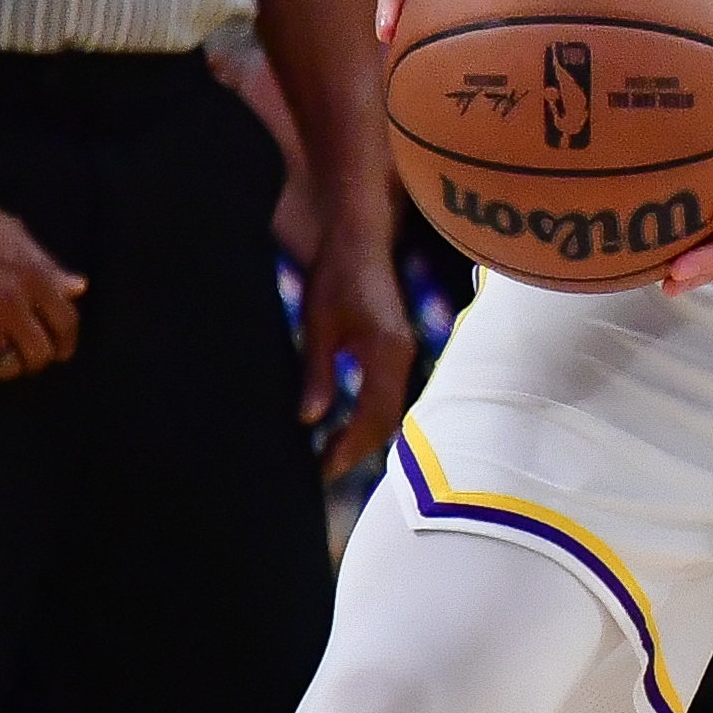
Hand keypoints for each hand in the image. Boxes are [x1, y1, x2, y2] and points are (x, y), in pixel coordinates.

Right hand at [0, 175, 85, 395]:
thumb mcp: (18, 236)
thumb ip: (48, 267)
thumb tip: (78, 288)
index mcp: (36, 276)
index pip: (66, 322)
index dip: (66, 342)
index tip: (60, 351)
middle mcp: (15, 302)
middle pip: (40, 351)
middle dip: (36, 360)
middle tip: (26, 360)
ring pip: (7, 365)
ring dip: (6, 371)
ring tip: (1, 368)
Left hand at [301, 237, 418, 479]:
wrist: (358, 240)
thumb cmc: (336, 276)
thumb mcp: (318, 326)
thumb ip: (317, 373)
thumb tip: (310, 420)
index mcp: (387, 352)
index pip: (375, 414)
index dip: (351, 446)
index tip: (324, 468)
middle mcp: (402, 357)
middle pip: (387, 419)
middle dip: (357, 449)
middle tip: (324, 472)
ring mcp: (402, 355)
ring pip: (388, 410)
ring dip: (363, 436)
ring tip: (330, 457)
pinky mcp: (394, 351)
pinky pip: (385, 395)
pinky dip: (367, 418)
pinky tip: (343, 427)